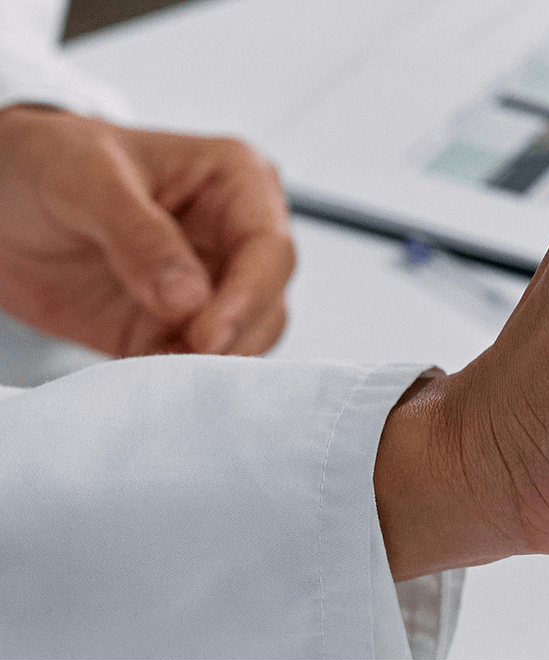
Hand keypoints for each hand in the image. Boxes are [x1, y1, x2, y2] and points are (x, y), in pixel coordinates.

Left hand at [0, 105, 292, 355]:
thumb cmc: (46, 160)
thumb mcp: (85, 179)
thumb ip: (139, 236)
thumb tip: (190, 300)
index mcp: (236, 182)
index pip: (269, 248)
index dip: (248, 294)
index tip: (206, 333)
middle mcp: (234, 235)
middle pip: (268, 300)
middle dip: (233, 335)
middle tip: (184, 357)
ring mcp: (209, 283)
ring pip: (246, 337)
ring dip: (209, 362)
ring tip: (154, 363)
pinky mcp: (174, 326)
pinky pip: (195, 361)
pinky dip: (176, 376)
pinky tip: (141, 374)